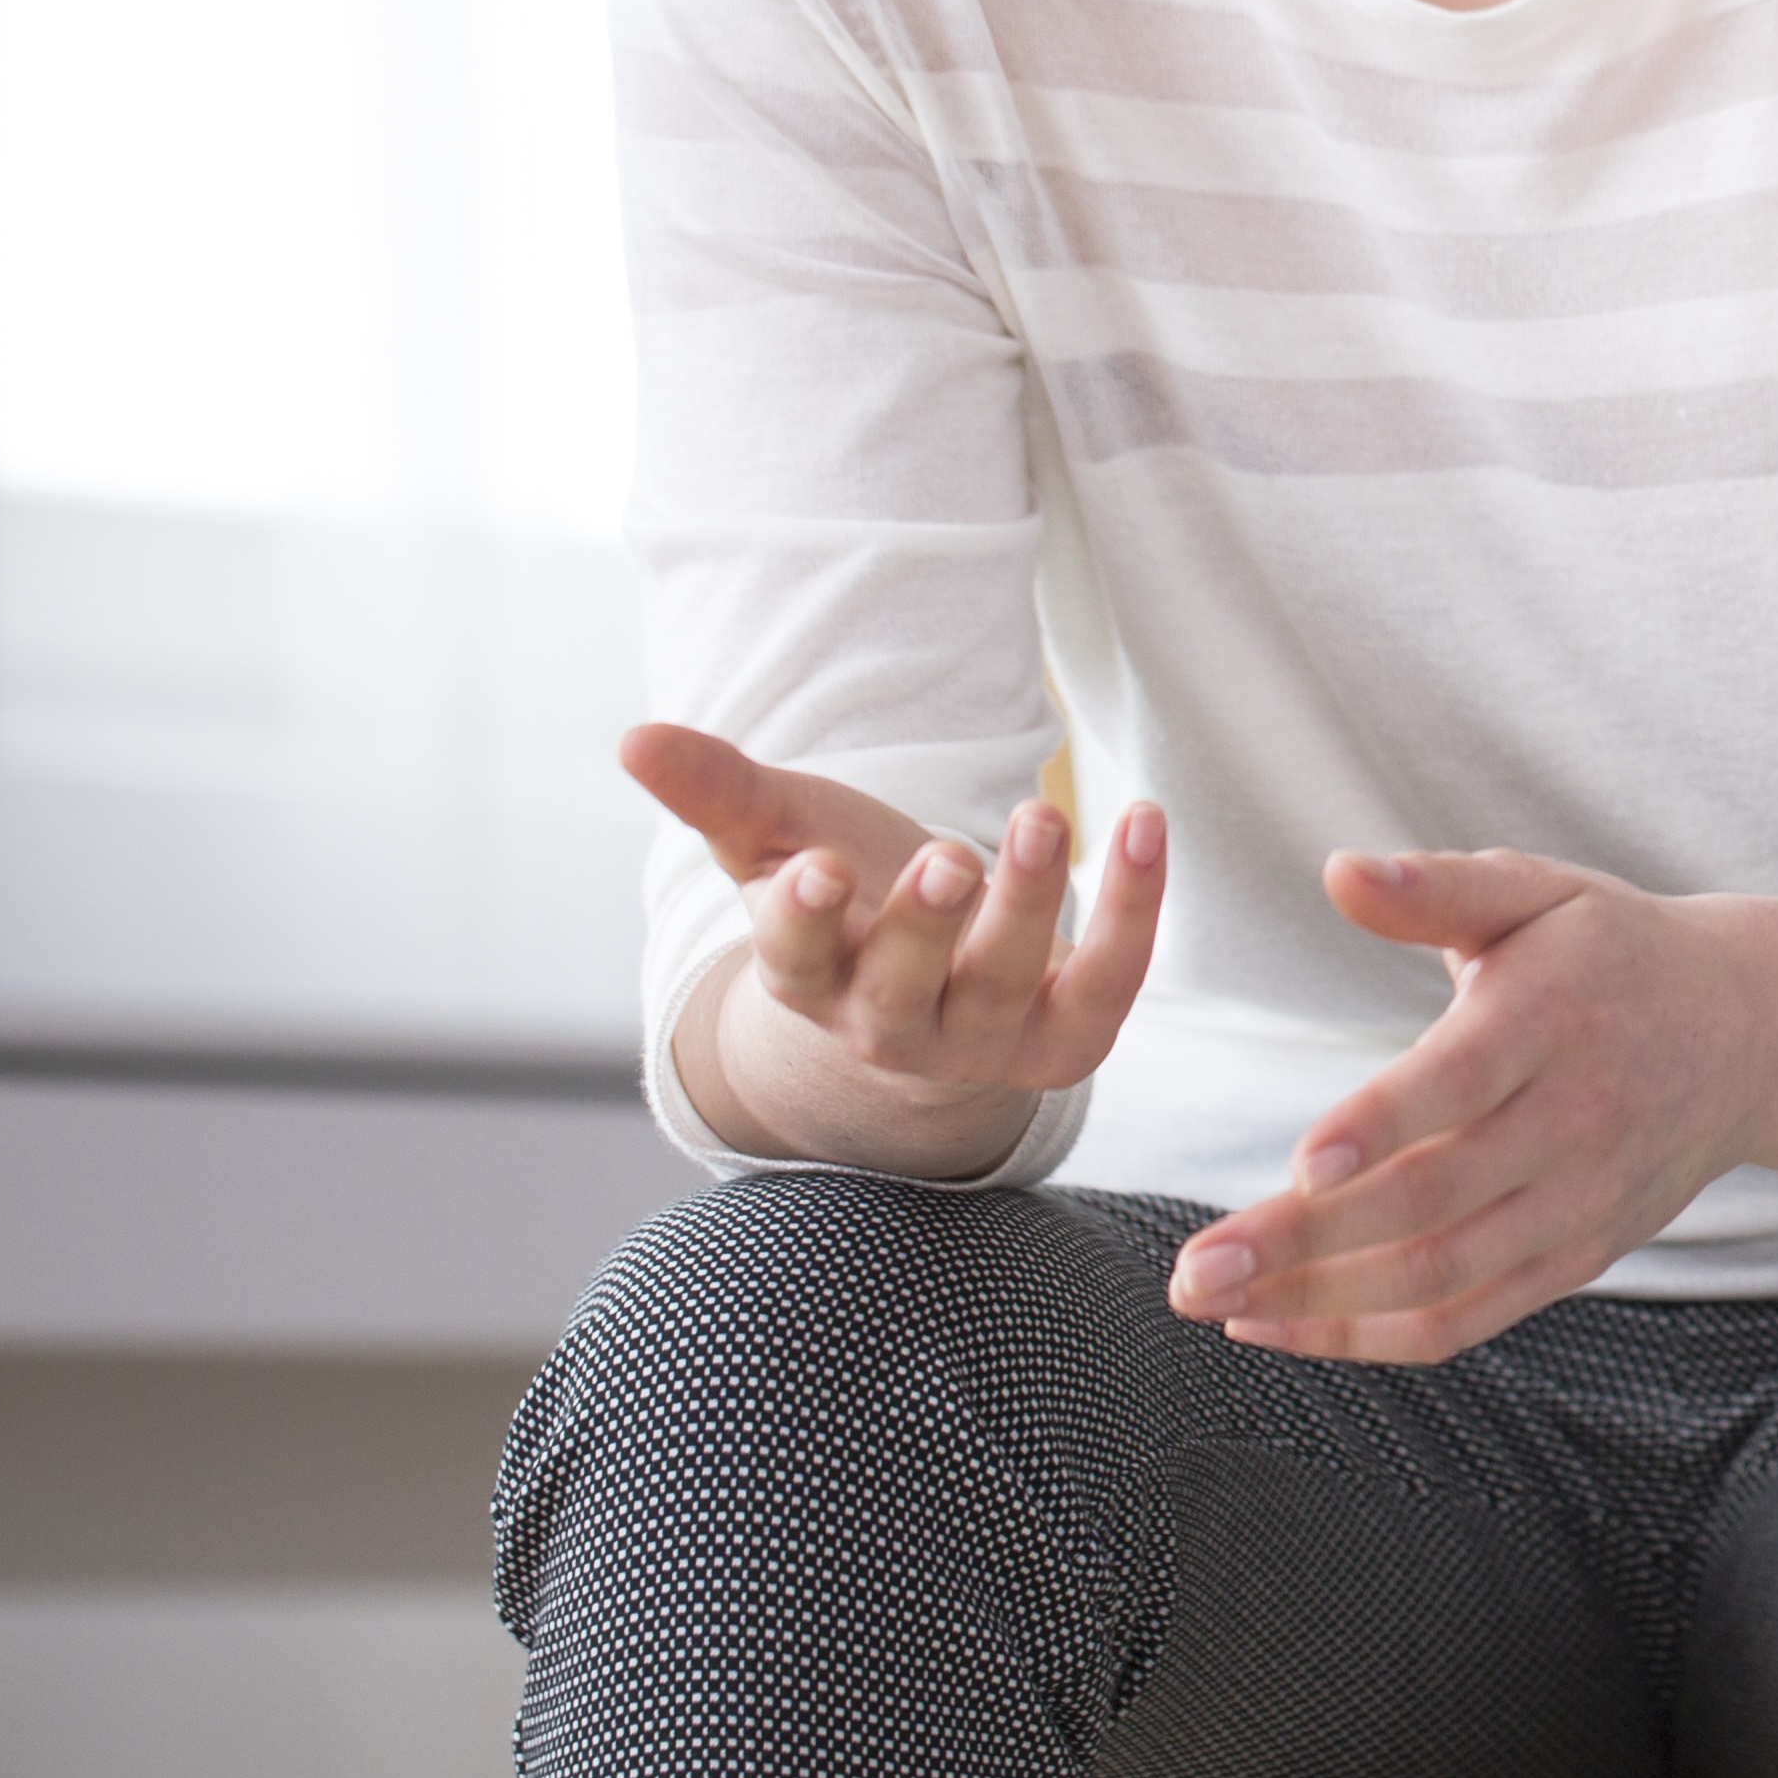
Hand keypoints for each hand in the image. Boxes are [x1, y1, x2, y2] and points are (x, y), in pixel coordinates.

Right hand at [627, 723, 1162, 1165]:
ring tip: (1041, 816)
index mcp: (808, 977)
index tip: (817, 872)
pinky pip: (1107, 977)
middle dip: (927, 923)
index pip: (794, 960)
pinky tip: (1143, 821)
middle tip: (951, 855)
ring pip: (1002, 982)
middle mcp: (888, 1025)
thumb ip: (720, 791)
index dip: (802, 921)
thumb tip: (633, 737)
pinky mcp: (1067, 1037)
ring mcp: (981, 1041)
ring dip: (1028, 902)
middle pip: (901, 985)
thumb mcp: (786, 836)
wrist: (948, 980)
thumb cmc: (856, 892)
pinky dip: (1132, 905)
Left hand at [1167, 852, 1759, 1364]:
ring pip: (1443, 1276)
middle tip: (1194, 1269)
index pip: (1465, 1081)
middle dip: (1307, 1243)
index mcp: (1557, 1016)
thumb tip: (1338, 870)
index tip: (1301, 1163)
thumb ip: (1436, 888)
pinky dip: (1369, 1337)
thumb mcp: (1540, 892)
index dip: (1384, 1123)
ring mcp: (1580, 1201)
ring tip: (1212, 1304)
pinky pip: (1467, 1320)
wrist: (1751, 1034)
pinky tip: (1280, 1327)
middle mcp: (1577, 1120)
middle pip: (1436, 1199)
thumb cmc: (1614, 952)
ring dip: (1321, 1302)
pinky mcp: (1578, 1258)